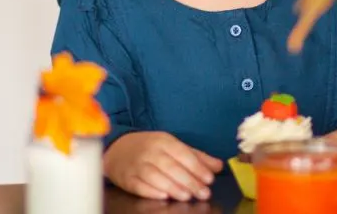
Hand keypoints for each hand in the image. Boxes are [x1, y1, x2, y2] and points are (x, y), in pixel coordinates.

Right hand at [103, 131, 223, 201]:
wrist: (118, 149)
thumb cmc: (151, 148)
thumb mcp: (173, 146)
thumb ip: (197, 157)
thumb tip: (218, 166)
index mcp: (164, 141)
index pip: (183, 154)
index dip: (197, 167)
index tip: (209, 179)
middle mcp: (150, 151)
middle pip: (171, 167)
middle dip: (189, 181)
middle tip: (203, 193)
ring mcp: (137, 165)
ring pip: (156, 177)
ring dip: (173, 187)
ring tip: (187, 196)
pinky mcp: (127, 178)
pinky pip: (140, 186)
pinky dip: (152, 191)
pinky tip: (164, 196)